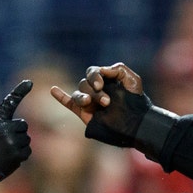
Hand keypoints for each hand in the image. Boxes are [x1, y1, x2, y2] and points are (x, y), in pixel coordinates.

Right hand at [0, 80, 32, 190]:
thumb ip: (0, 125)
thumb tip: (20, 127)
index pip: (10, 102)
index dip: (20, 91)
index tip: (29, 82)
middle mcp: (6, 128)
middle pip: (23, 126)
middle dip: (17, 133)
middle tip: (4, 142)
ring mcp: (13, 142)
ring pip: (26, 139)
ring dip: (19, 144)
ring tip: (4, 151)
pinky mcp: (18, 155)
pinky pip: (27, 151)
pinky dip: (20, 155)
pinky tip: (9, 158)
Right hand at [51, 63, 183, 160]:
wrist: (138, 124)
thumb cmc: (137, 101)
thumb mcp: (132, 80)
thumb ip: (118, 69)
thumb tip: (101, 70)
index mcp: (105, 80)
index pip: (93, 72)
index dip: (95, 77)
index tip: (102, 85)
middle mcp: (96, 90)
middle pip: (85, 84)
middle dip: (95, 92)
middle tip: (107, 102)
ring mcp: (90, 102)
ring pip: (78, 94)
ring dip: (82, 97)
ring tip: (90, 103)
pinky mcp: (85, 114)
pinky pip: (69, 103)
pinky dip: (60, 97)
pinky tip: (54, 90)